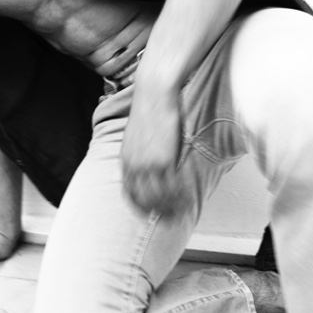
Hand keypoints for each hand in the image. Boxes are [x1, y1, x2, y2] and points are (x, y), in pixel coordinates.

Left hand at [120, 91, 189, 216]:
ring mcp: (147, 165)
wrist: (154, 94)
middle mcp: (133, 166)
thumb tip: (151, 164)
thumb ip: (141, 153)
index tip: (149, 213)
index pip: (129, 193)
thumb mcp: (137, 137)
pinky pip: (172, 186)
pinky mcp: (164, 160)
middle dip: (156, 211)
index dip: (140, 206)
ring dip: (171, 206)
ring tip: (181, 211)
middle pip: (143, 199)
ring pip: (159, 196)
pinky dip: (179, 196)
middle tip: (169, 218)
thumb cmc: (149, 110)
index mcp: (125, 160)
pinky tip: (187, 198)